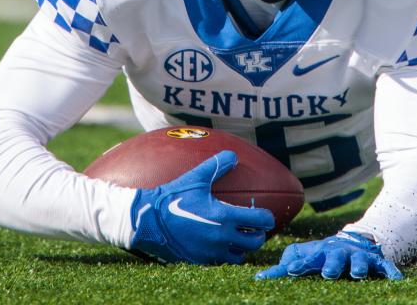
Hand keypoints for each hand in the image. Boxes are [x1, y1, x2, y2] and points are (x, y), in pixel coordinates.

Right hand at [129, 150, 274, 264]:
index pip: (260, 220)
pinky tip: (221, 244)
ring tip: (239, 237)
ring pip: (240, 255)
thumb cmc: (173, 197)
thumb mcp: (196, 178)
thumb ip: (217, 165)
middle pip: (254, 242)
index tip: (267, 216)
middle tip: (255, 228)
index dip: (268, 218)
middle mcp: (222, 237)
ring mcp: (211, 251)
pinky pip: (222, 261)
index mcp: (225, 216)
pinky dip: (226, 254)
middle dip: (259, 234)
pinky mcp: (201, 260)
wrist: (149, 220)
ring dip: (243, 247)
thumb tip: (233, 155)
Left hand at [255, 231, 402, 279]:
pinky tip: (396, 280)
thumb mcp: (307, 255)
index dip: (300, 263)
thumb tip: (261, 277)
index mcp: (321, 252)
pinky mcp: (377, 261)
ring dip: (359, 266)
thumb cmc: (325, 253)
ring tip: (357, 274)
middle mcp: (340, 252)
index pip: (308, 257)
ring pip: (360, 260)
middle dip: (332, 265)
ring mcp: (359, 255)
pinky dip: (391, 271)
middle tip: (328, 273)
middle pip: (335, 257)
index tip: (292, 270)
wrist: (356, 240)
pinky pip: (385, 266)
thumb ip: (287, 264)